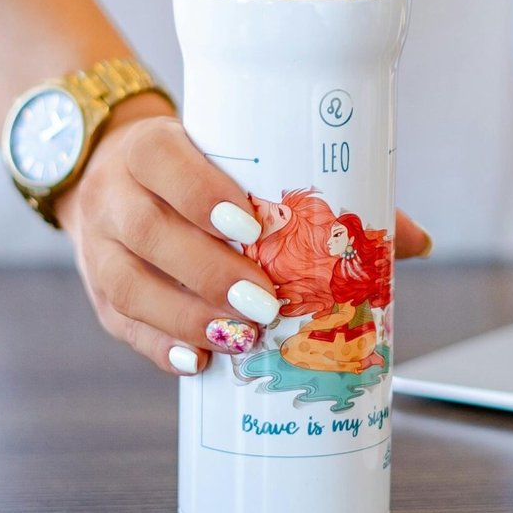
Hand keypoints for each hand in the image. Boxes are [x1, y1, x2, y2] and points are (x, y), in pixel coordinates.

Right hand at [57, 94, 430, 374]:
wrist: (112, 170)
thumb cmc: (200, 170)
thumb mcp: (241, 161)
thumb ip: (321, 198)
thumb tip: (417, 241)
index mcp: (151, 148)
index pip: (166, 163)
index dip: (203, 194)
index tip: (253, 225)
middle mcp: (114, 194)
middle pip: (149, 232)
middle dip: (209, 271)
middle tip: (264, 302)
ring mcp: (96, 245)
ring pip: (128, 284)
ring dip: (186, 317)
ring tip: (240, 339)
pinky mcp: (96, 291)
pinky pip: (119, 324)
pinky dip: (159, 348)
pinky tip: (198, 364)